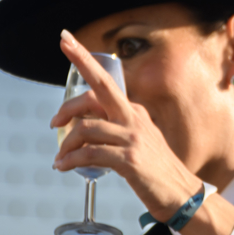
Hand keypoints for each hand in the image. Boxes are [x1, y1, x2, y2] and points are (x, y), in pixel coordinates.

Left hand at [51, 31, 211, 224]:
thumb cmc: (156, 171)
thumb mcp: (138, 142)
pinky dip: (71, 161)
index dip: (83, 59)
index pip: (106, 80)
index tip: (65, 40)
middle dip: (67, 99)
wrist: (181, 195)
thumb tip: (81, 130)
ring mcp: (133, 137)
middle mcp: (134, 118)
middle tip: (52, 122)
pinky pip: (89, 154)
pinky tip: (64, 168)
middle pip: (97, 91)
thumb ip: (114, 131)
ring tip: (60, 159)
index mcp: (135, 112)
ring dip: (65, 145)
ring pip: (85, 128)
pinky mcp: (129, 159)